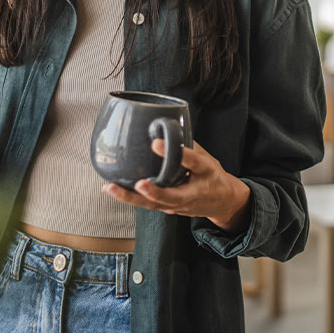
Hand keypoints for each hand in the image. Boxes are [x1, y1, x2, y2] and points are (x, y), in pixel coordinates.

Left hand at [103, 139, 252, 232]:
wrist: (223, 203)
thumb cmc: (212, 176)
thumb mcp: (208, 158)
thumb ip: (188, 145)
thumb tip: (163, 124)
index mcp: (205, 174)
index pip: (193, 162)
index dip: (178, 154)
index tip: (157, 143)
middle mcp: (190, 194)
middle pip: (170, 196)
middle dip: (153, 192)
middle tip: (138, 185)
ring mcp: (177, 206)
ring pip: (153, 204)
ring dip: (131, 197)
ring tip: (110, 187)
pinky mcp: (166, 208)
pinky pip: (147, 203)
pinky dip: (130, 197)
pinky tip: (112, 188)